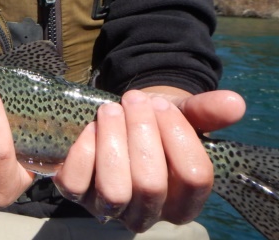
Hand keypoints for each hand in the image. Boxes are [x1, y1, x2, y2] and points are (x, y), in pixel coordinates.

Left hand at [54, 87, 245, 231]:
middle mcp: (151, 213)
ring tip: (110, 109)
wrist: (119, 124)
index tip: (161, 104)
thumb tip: (234, 103)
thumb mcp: (182, 115)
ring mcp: (112, 209)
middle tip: (132, 99)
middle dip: (141, 133)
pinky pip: (76, 184)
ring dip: (112, 142)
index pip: (194, 177)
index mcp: (186, 200)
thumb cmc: (156, 125)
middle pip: (151, 184)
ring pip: (114, 190)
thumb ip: (207, 112)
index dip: (178, 136)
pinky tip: (90, 127)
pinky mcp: (79, 197)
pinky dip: (83, 152)